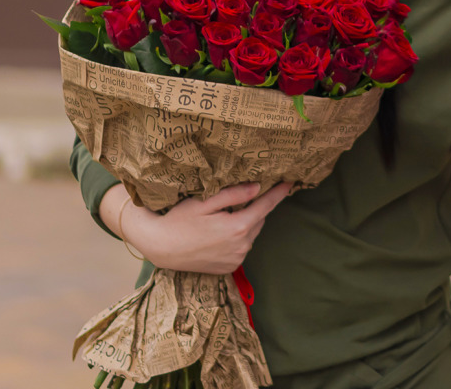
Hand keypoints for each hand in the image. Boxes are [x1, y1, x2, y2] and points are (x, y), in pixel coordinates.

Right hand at [105, 181, 291, 274]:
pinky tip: (219, 234)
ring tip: (225, 217)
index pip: (266, 206)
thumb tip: (258, 187)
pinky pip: (241, 248)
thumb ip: (234, 194)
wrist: (160, 247)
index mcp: (238, 227)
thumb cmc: (180, 219)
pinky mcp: (228, 268)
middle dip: (255, 208)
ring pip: (250, 234)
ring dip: (245, 224)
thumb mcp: (205, 202)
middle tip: (241, 198)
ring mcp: (235, 259)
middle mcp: (241, 246)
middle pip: (258, 220)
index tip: (291, 182)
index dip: (279, 193)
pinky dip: (237, 239)